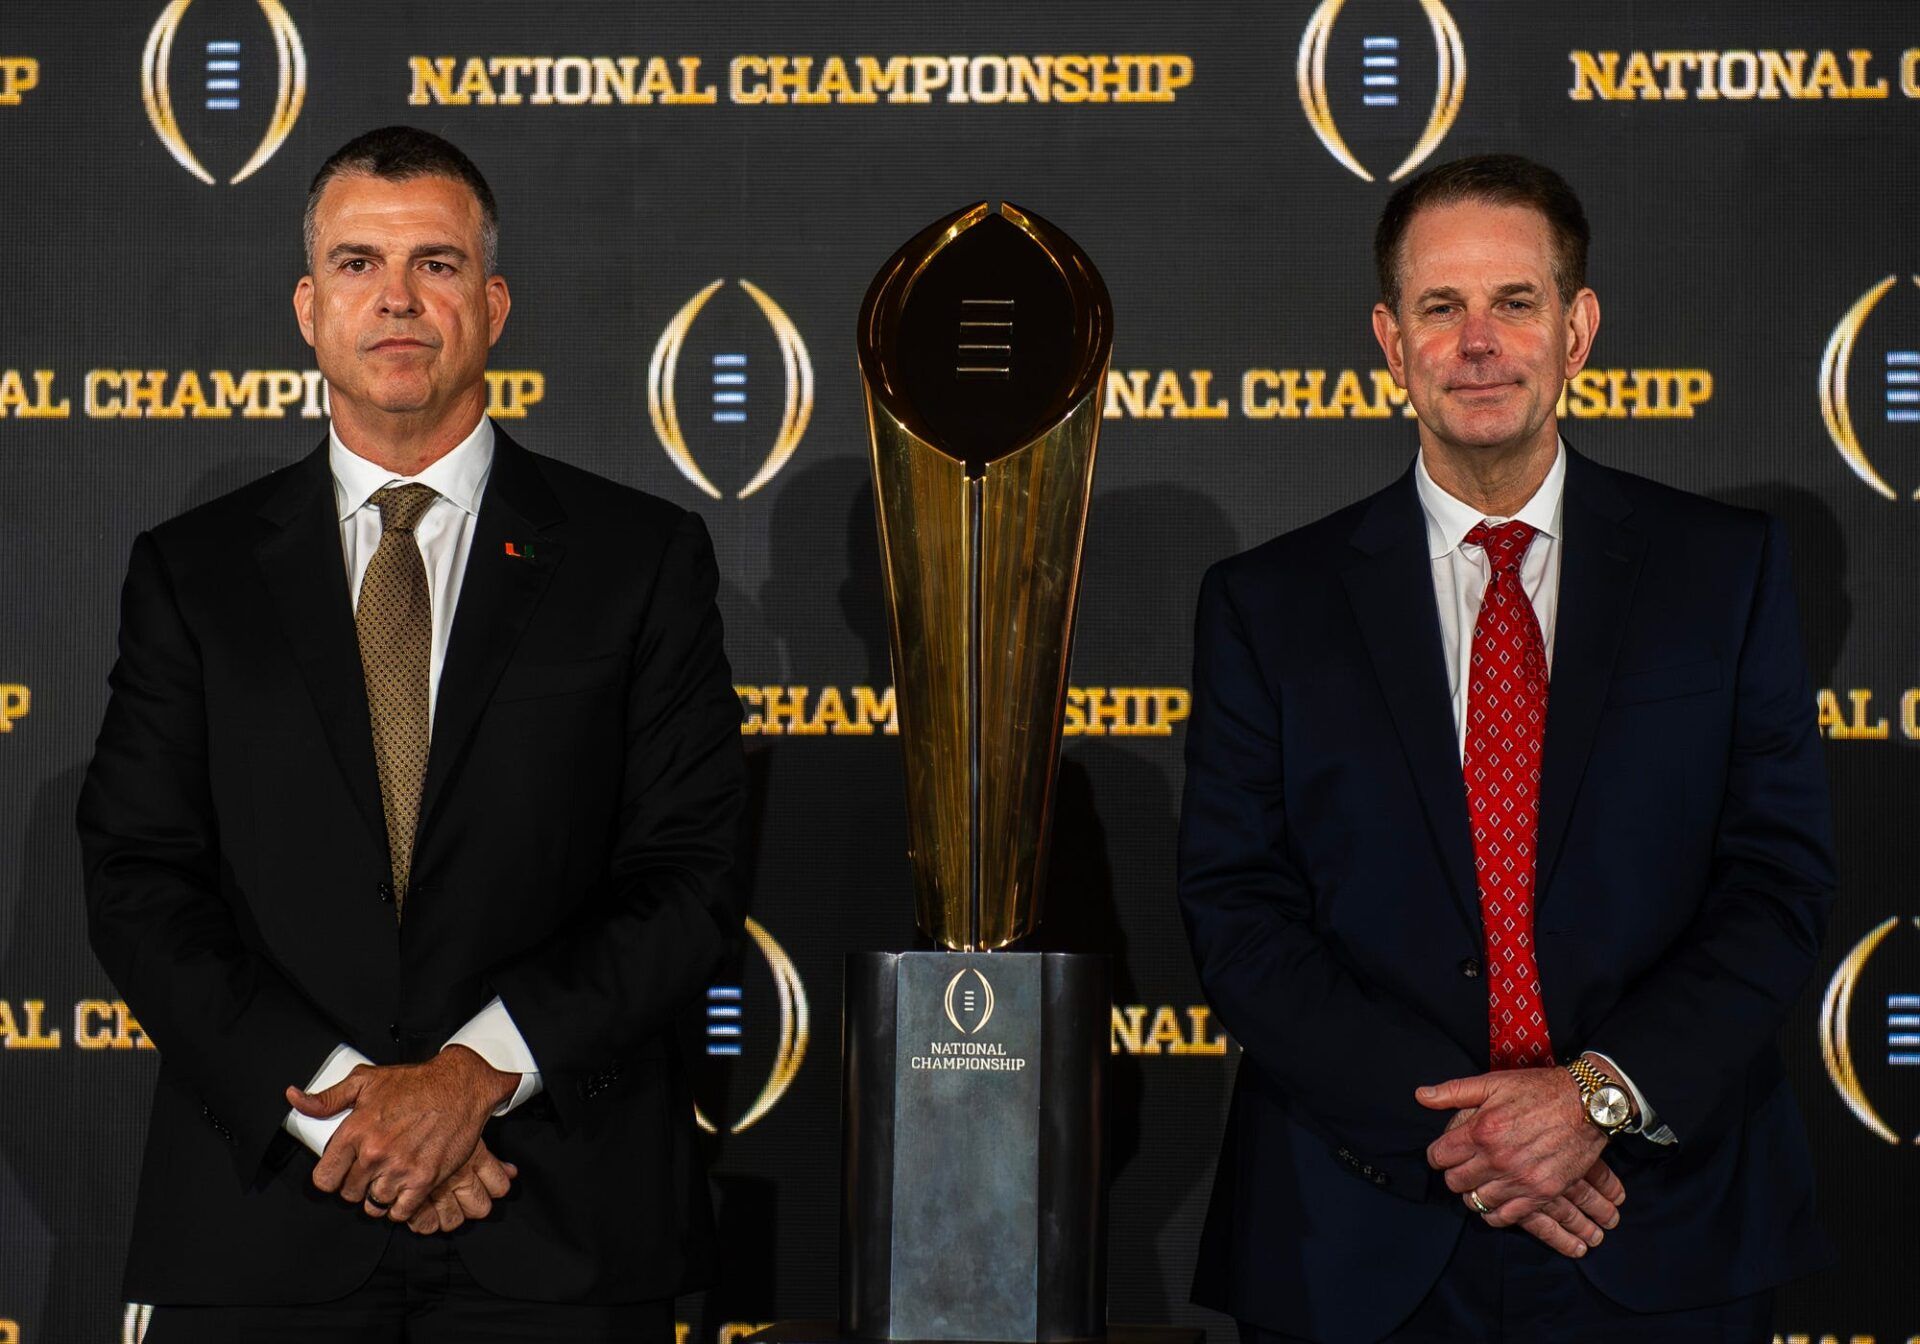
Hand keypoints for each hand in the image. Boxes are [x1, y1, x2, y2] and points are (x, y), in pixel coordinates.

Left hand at [287, 1045, 517, 1221]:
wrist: (460, 1086)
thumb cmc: (414, 1083)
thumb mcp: (366, 1081)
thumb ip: (327, 1098)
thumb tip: (294, 1099)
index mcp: (355, 1132)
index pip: (324, 1179)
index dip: (332, 1177)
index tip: (342, 1172)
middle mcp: (374, 1153)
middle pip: (349, 1194)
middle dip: (358, 1184)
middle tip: (371, 1171)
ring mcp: (400, 1169)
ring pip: (374, 1205)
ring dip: (380, 1195)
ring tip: (389, 1178)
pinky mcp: (424, 1179)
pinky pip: (400, 1212)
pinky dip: (401, 1206)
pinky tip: (404, 1189)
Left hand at [1438, 1098, 1624, 1257]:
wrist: (1587, 1105)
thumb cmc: (1538, 1091)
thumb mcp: (1493, 1083)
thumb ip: (1453, 1092)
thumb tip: (1421, 1096)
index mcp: (1481, 1131)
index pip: (1439, 1156)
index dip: (1438, 1154)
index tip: (1445, 1152)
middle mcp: (1497, 1159)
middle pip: (1455, 1182)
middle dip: (1454, 1173)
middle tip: (1462, 1166)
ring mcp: (1520, 1180)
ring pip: (1477, 1202)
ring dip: (1474, 1192)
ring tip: (1480, 1181)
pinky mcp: (1541, 1194)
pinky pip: (1505, 1217)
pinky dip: (1495, 1212)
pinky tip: (1496, 1200)